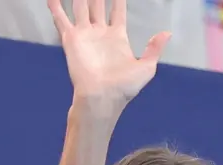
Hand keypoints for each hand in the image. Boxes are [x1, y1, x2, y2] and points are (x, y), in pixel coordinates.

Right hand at [49, 0, 170, 110]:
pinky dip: (55, 7)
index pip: (117, 11)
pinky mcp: (71, 39)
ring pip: (80, 7)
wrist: (103, 96)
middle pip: (97, 6)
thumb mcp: (147, 67)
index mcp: (118, 37)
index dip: (118, 0)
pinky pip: (61, 19)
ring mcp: (85, 34)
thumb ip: (154, 48)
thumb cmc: (125, 86)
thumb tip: (167, 33)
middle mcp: (100, 33)